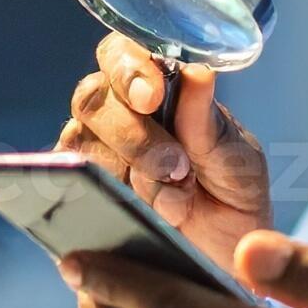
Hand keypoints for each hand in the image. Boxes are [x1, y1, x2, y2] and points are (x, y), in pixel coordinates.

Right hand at [57, 33, 270, 273]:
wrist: (228, 253)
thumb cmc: (235, 193)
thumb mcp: (237, 159)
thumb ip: (210, 122)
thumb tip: (197, 73)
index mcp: (158, 86)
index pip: (123, 54)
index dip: (128, 68)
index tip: (151, 96)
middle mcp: (119, 112)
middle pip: (94, 98)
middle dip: (134, 134)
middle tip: (176, 166)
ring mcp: (96, 152)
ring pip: (81, 142)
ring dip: (132, 171)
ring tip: (178, 198)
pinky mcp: (81, 191)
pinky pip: (70, 184)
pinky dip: (108, 195)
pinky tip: (145, 210)